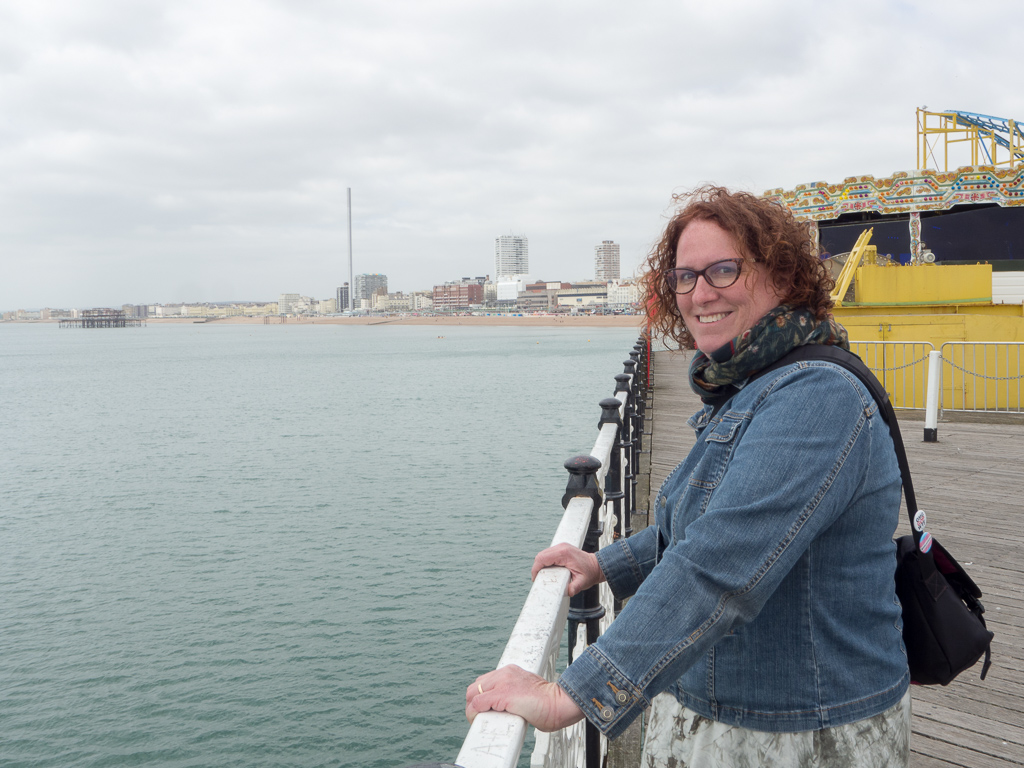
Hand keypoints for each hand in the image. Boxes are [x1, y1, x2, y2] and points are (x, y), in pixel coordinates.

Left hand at [466, 664, 584, 732]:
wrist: (559, 703)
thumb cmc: (548, 703)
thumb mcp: (527, 691)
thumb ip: (514, 694)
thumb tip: (507, 708)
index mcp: (510, 671)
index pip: (485, 681)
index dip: (481, 696)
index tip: (485, 708)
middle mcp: (505, 673)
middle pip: (476, 686)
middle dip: (474, 702)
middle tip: (480, 716)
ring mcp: (502, 683)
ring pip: (473, 693)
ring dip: (473, 709)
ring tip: (480, 720)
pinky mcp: (502, 695)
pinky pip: (478, 704)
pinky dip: (475, 713)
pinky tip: (481, 720)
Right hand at [531, 543, 604, 596]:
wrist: (596, 565)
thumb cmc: (590, 572)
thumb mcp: (583, 582)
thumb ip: (575, 587)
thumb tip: (568, 592)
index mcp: (564, 553)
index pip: (543, 558)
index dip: (536, 568)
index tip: (535, 578)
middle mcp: (561, 547)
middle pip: (541, 555)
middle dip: (537, 567)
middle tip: (539, 579)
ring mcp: (561, 546)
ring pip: (543, 554)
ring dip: (541, 564)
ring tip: (543, 576)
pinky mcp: (561, 549)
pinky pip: (548, 554)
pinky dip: (545, 562)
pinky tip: (548, 571)